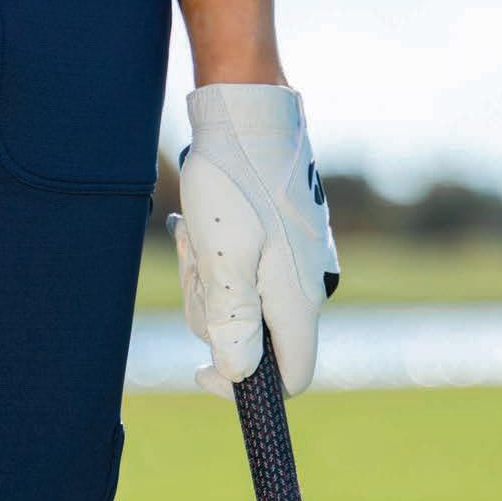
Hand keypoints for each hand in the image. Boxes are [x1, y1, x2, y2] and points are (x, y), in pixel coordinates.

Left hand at [166, 83, 339, 398]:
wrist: (248, 113)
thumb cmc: (234, 183)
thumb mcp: (223, 257)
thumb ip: (233, 320)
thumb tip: (238, 377)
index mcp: (298, 300)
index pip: (292, 377)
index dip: (247, 387)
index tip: (200, 368)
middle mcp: (306, 287)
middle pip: (254, 339)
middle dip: (212, 312)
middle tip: (195, 264)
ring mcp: (295, 262)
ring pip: (241, 301)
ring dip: (207, 277)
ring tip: (196, 232)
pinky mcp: (281, 241)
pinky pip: (241, 269)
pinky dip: (214, 255)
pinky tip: (199, 224)